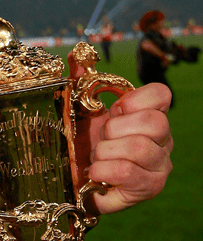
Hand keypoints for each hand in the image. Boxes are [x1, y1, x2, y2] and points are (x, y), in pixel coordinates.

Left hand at [85, 82, 172, 213]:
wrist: (78, 182)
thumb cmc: (86, 146)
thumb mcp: (83, 111)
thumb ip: (82, 81)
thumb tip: (77, 53)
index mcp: (150, 115)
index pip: (162, 94)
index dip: (134, 100)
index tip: (113, 112)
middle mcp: (163, 139)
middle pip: (155, 121)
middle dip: (115, 129)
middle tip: (101, 140)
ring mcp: (160, 164)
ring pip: (139, 147)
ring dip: (105, 152)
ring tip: (97, 159)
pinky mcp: (150, 186)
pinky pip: (127, 171)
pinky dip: (103, 170)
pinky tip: (96, 174)